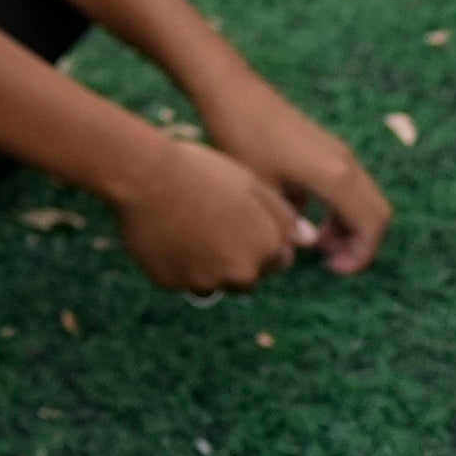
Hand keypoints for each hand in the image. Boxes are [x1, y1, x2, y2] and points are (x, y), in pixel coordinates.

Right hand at [110, 134, 312, 295]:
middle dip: (236, 259)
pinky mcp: (171, 283)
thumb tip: (309, 240)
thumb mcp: (251, 184)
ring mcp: (204, 281)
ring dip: (206, 266)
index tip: (240, 221)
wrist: (146, 176)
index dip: (261, 240)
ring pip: (212, 282)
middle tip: (210, 225)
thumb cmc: (202, 171)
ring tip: (185, 228)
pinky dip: (175, 265)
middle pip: (246, 278)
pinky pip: (179, 280)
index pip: (277, 260)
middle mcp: (241, 273)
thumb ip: (283, 216)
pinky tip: (165, 235)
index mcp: (266, 247)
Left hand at [191, 84, 390, 274]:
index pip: (370, 226)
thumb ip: (288, 221)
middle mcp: (346, 163)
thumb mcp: (261, 186)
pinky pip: (348, 185)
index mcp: (335, 176)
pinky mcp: (326, 147)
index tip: (332, 269)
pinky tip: (303, 214)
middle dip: (360, 243)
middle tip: (328, 260)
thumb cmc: (240, 136)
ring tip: (316, 242)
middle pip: (377, 214)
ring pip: (364, 199)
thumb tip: (306, 243)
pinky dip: (339, 207)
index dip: (360, 255)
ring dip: (349, 225)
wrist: (231, 90)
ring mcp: (338, 152)